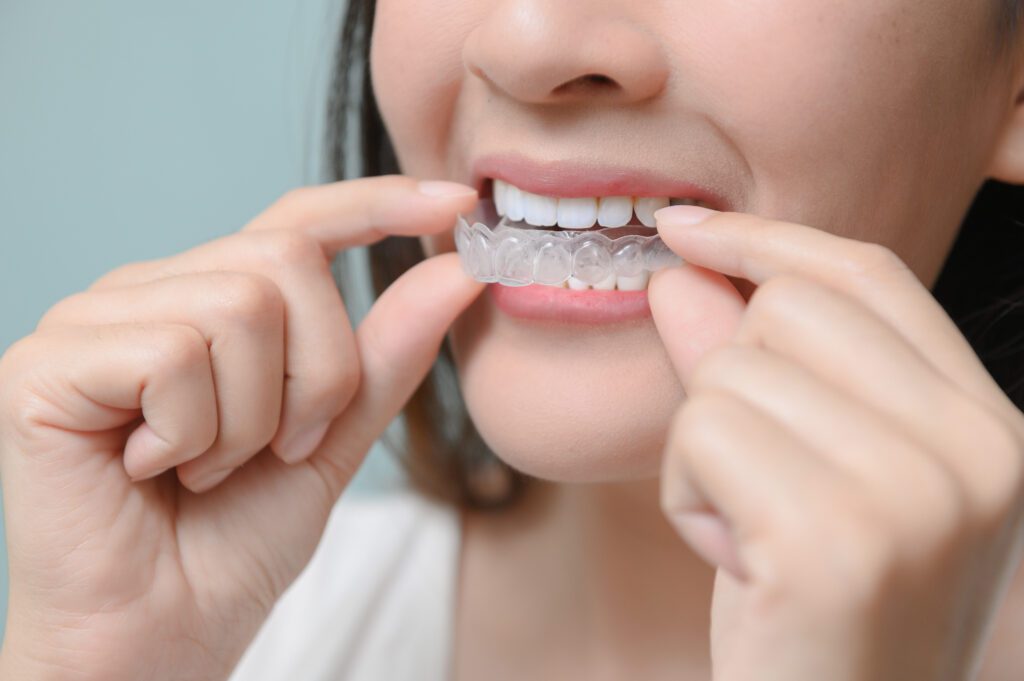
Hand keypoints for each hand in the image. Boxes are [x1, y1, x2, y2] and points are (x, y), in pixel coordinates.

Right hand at [0, 176, 483, 680]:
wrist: (164, 636)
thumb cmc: (235, 542)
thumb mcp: (333, 438)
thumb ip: (385, 355)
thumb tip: (454, 271)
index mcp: (209, 300)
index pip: (297, 221)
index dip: (377, 205)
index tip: (457, 202)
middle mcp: (147, 292)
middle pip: (284, 263)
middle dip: (314, 376)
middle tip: (278, 448)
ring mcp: (91, 321)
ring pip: (238, 307)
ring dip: (253, 417)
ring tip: (207, 467)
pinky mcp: (45, 365)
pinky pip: (173, 355)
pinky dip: (194, 433)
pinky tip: (155, 470)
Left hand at [648, 207, 1023, 680]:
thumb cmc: (810, 613)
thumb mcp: (797, 474)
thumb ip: (746, 364)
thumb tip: (683, 270)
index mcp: (987, 427)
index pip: (868, 276)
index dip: (765, 239)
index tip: (683, 225)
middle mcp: (978, 450)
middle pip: (786, 310)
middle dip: (731, 386)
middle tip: (758, 485)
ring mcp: (917, 494)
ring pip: (729, 373)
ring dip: (703, 453)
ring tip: (750, 535)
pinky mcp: (835, 538)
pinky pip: (700, 433)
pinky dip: (684, 492)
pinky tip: (734, 559)